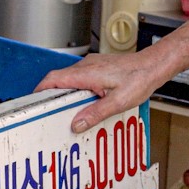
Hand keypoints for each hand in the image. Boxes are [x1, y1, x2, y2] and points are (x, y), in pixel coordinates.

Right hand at [35, 52, 161, 132]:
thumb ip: (95, 113)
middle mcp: (87, 66)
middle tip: (50, 111)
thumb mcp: (118, 102)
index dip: (40, 90)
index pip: (53, 79)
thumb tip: (77, 124)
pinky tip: (87, 100)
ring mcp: (93, 64)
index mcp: (86, 73)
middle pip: (59, 79)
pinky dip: (78, 88)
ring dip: (67, 92)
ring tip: (69, 109)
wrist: (154, 65)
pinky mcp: (100, 66)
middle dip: (53, 95)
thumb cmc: (140, 79)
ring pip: (70, 77)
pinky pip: (81, 76)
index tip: (33, 102)